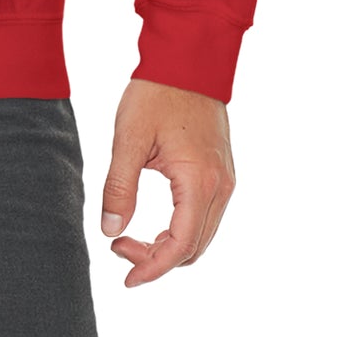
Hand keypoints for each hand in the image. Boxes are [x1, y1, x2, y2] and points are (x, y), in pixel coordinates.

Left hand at [98, 79, 235, 286]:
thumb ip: (119, 186)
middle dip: (156, 259)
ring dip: (169, 247)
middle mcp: (221, 188)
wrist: (188, 59)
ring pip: (202, 236)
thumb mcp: (128, 138)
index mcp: (199, 182)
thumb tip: (110, 230)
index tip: (125, 276)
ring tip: (131, 237)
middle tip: (118, 246)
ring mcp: (226, 181)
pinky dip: (182, 231)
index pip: (179, 246)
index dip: (152, 268)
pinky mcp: (224, 173)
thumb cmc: (157, 93)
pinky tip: (155, 224)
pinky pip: (206, 218)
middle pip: (194, 249)